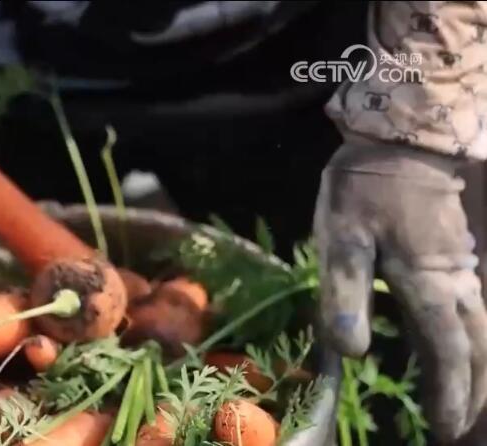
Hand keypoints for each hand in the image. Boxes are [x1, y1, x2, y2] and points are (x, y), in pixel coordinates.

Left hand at [314, 138, 486, 441]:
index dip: (450, 393)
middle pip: (479, 347)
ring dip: (481, 369)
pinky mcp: (456, 255)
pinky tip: (462, 349)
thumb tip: (352, 354)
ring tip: (472, 400)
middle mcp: (455, 282)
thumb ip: (345, 296)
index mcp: (427, 284)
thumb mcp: (341, 241)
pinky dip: (474, 340)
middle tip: (463, 426)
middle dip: (476, 390)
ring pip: (483, 329)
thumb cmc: (364, 189)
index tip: (447, 427)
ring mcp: (461, 267)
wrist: (400, 137)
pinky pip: (476, 310)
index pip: (447, 352)